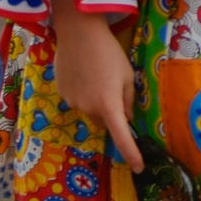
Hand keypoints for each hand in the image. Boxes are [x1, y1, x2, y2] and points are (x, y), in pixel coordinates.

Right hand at [48, 0, 140, 169]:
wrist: (78, 33)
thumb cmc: (109, 53)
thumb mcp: (127, 76)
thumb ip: (127, 100)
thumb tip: (125, 118)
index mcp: (109, 105)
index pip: (122, 136)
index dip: (131, 153)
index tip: (138, 167)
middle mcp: (88, 108)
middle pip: (104, 121)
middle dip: (111, 113)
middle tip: (114, 89)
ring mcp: (72, 102)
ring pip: (90, 112)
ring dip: (97, 102)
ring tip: (98, 75)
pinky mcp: (62, 94)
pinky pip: (78, 101)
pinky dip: (84, 93)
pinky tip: (84, 73)